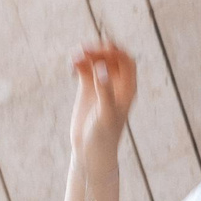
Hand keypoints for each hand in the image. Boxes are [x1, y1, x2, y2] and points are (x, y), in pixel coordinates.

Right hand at [69, 40, 136, 162]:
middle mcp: (116, 83)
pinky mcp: (87, 88)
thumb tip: (101, 68)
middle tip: (86, 50)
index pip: (126, 61)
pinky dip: (79, 63)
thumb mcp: (106, 113)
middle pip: (111, 57)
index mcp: (128, 88)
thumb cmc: (104, 135)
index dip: (116, 52)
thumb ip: (105, 90)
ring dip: (87, 54)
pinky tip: (72, 63)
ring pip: (96, 60)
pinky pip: (84, 68)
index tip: (102, 52)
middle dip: (100, 50)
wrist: (90, 150)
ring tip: (76, 54)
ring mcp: (101, 84)